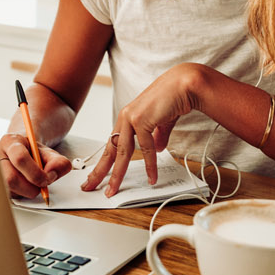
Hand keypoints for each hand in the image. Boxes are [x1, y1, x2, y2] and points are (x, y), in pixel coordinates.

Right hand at [0, 133, 71, 198]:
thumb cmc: (33, 153)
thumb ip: (58, 162)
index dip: (36, 173)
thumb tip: (52, 173)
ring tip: (33, 183)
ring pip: (9, 190)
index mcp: (10, 142)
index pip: (20, 158)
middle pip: (11, 179)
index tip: (48, 178)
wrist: (22, 152)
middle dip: (31, 187)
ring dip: (27, 191)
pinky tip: (24, 186)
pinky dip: (21, 194)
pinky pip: (9, 196)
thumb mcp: (48, 153)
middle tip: (42, 184)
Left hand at [82, 64, 200, 196]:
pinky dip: (150, 165)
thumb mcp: (162, 122)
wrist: (184, 84)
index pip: (112, 144)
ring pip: (121, 153)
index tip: (97, 175)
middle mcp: (125, 118)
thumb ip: (157, 136)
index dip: (104, 161)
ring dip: (117, 174)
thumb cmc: (173, 99)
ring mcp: (131, 118)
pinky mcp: (141, 119)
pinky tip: (152, 177)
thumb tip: (157, 150)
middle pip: (109, 150)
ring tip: (113, 190)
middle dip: (100, 171)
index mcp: (127, 118)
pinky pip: (146, 149)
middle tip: (90, 186)